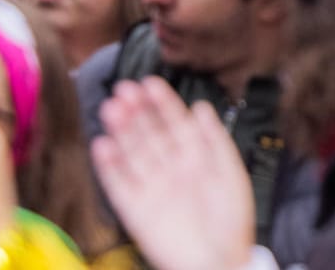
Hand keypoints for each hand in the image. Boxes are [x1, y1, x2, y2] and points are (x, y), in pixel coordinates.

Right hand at [91, 78, 254, 269]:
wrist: (218, 262)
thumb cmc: (231, 221)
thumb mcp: (230, 174)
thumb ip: (214, 140)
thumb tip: (201, 106)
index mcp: (196, 157)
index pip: (176, 122)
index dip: (163, 102)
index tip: (149, 82)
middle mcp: (171, 169)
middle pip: (150, 134)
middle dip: (137, 111)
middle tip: (123, 89)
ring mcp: (152, 187)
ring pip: (132, 153)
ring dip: (121, 131)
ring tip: (110, 108)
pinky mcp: (134, 210)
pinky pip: (118, 184)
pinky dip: (109, 165)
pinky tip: (102, 144)